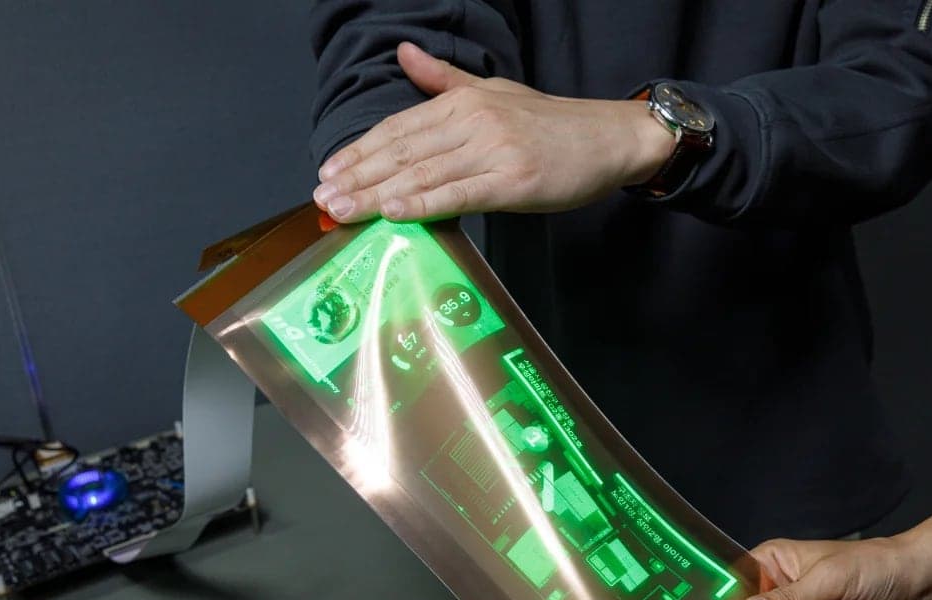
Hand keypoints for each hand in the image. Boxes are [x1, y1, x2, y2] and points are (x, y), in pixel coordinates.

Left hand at [313, 43, 673, 222]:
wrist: (608, 138)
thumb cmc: (552, 124)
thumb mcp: (495, 91)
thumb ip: (443, 80)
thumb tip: (403, 54)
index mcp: (463, 102)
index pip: (398, 128)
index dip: (359, 151)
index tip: (328, 172)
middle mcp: (473, 121)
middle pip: (402, 152)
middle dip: (358, 176)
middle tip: (323, 199)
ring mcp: (492, 151)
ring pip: (422, 174)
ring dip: (377, 195)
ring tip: (343, 211)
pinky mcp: (513, 181)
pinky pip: (459, 194)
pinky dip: (423, 204)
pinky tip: (394, 213)